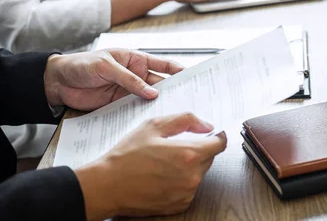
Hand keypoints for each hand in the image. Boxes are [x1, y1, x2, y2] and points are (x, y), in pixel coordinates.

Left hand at [43, 49, 183, 110]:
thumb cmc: (81, 65)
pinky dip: (144, 116)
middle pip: (161, 85)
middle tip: (188, 102)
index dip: (179, 71)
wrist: (57, 82)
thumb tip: (152, 92)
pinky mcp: (119, 105)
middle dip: (174, 92)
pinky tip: (152, 122)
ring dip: (160, 106)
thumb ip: (129, 80)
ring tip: (174, 115)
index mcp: (137, 60)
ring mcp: (129, 92)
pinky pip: (135, 110)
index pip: (164, 65)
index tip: (193, 78)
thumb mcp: (106, 67)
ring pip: (150, 100)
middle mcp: (137, 76)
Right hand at [75, 113, 227, 219]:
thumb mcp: (154, 126)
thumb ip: (185, 120)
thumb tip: (206, 125)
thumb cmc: (127, 155)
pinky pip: (189, 188)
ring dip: (190, 166)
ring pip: (199, 173)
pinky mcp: (179, 205)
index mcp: (189, 154)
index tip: (212, 133)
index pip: (219, 143)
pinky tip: (162, 176)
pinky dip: (181, 181)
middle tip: (175, 146)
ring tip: (164, 162)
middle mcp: (192, 176)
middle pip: (209, 157)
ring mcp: (186, 193)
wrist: (107, 186)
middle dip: (198, 149)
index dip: (216, 135)